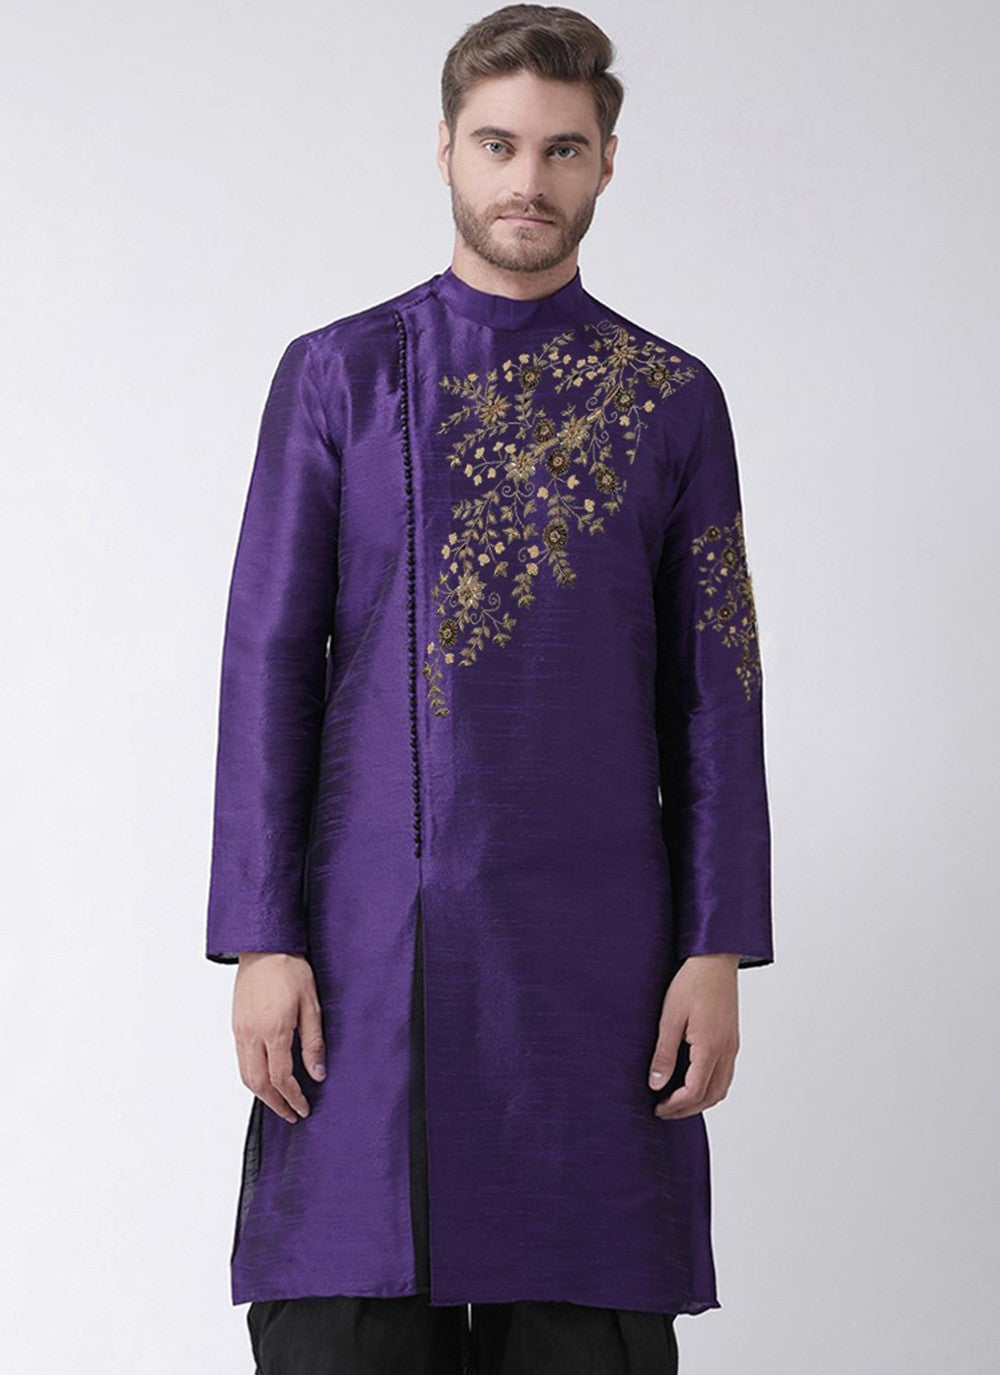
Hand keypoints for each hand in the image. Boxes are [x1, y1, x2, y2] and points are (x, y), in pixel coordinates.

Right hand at [232, 952, 326, 1123]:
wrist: (264, 946)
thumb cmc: (290, 969)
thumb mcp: (312, 1004)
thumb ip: (314, 1042)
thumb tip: (317, 1074)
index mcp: (275, 1030)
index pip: (281, 1077)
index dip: (293, 1098)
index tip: (304, 1108)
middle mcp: (252, 1034)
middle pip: (258, 1083)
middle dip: (275, 1104)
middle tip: (291, 1114)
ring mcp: (240, 1030)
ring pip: (245, 1075)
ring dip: (261, 1094)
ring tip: (279, 1102)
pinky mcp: (235, 1025)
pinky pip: (240, 1060)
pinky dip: (252, 1076)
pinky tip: (265, 1078)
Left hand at [648, 953, 739, 1119]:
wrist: (715, 960)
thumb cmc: (692, 982)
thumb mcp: (670, 1017)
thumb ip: (664, 1053)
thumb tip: (655, 1084)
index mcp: (710, 1046)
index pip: (694, 1091)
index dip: (675, 1105)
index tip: (657, 1107)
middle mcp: (726, 1050)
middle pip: (711, 1095)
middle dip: (687, 1109)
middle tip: (664, 1111)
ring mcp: (732, 1045)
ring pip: (722, 1087)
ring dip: (700, 1100)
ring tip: (677, 1101)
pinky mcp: (732, 1039)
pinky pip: (726, 1074)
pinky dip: (710, 1087)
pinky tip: (693, 1081)